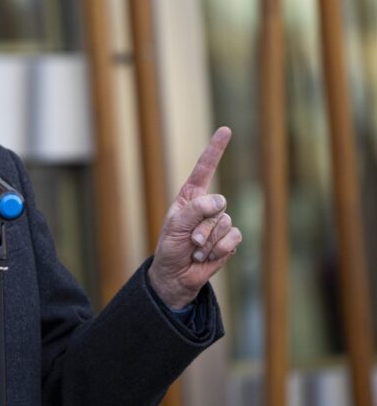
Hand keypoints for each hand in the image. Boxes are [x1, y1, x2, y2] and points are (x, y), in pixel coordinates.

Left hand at [148, 126, 241, 308]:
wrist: (177, 275)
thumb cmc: (170, 248)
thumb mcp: (175, 227)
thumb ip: (195, 210)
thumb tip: (220, 201)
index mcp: (190, 197)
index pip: (204, 169)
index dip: (215, 149)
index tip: (225, 129)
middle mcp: (207, 206)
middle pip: (217, 205)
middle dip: (201, 226)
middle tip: (189, 240)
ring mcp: (220, 222)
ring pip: (226, 223)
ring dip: (208, 241)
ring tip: (196, 249)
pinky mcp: (230, 239)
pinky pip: (234, 238)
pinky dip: (220, 249)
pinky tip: (208, 256)